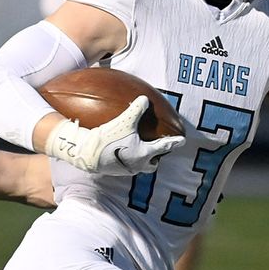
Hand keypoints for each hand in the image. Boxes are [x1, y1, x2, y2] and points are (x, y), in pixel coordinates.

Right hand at [46, 95, 184, 175]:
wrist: (87, 154)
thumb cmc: (108, 139)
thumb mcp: (124, 121)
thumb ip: (136, 110)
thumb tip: (145, 99)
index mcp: (144, 154)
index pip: (163, 147)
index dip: (174, 142)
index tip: (182, 141)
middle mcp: (137, 165)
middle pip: (152, 164)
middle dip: (156, 157)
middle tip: (157, 150)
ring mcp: (125, 169)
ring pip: (139, 166)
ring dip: (141, 158)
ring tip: (139, 149)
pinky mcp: (113, 171)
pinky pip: (125, 164)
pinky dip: (127, 157)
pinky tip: (119, 149)